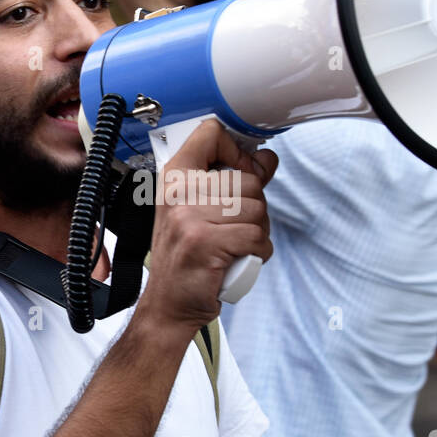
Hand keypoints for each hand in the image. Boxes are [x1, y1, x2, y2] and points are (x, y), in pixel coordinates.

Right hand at [138, 119, 277, 334]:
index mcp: (174, 178)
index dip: (237, 151)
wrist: (169, 304)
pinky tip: (241, 258)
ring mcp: (190, 217)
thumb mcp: (200, 211)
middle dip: (254, 209)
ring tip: (237, 245)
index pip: (211, 133)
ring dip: (258, 232)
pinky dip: (258, 252)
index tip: (240, 170)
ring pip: (257, 209)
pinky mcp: (206, 242)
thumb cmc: (186, 258)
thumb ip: (235, 183)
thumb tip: (268, 159)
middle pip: (248, 179)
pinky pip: (255, 236)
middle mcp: (178, 193)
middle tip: (235, 229)